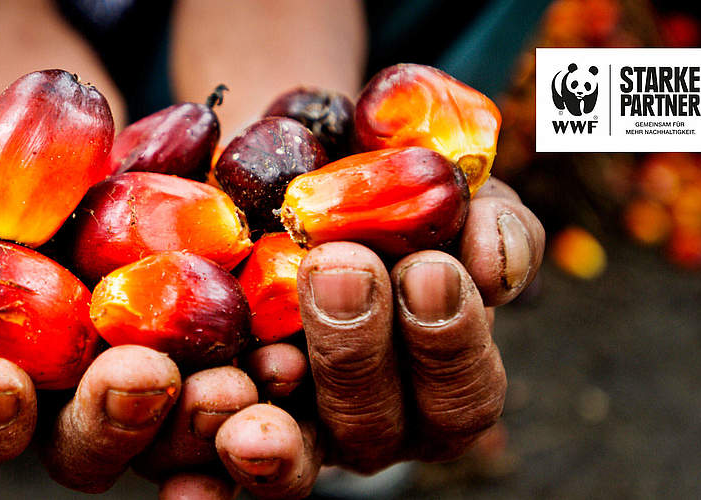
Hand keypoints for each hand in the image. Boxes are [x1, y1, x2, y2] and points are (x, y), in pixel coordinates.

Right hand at [0, 162, 302, 497]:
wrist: (115, 156)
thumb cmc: (10, 178)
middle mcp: (75, 406)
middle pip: (87, 449)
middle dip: (111, 421)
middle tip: (142, 377)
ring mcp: (160, 400)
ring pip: (180, 443)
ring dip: (206, 422)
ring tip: (235, 380)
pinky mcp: (232, 373)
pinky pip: (257, 402)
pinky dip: (273, 389)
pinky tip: (287, 356)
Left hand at [163, 178, 543, 499]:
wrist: (260, 156)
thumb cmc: (365, 167)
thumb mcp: (428, 172)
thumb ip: (479, 213)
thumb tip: (497, 263)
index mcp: (432, 375)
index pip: (462, 392)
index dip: (451, 342)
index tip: (430, 266)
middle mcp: (366, 420)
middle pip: (373, 426)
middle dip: (359, 348)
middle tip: (340, 266)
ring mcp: (290, 433)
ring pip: (296, 457)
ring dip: (274, 421)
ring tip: (255, 361)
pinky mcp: (211, 434)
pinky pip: (212, 468)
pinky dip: (214, 463)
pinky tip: (204, 437)